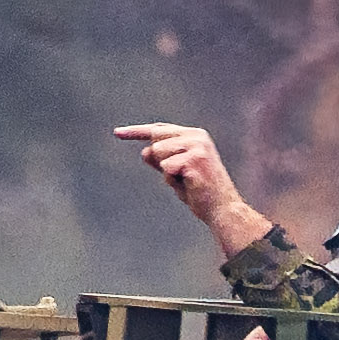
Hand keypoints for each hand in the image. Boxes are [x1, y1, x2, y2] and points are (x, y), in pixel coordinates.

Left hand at [114, 121, 270, 248]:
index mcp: (194, 136)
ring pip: (158, 153)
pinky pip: (166, 168)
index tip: (117, 133)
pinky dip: (172, 180)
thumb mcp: (176, 174)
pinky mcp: (194, 159)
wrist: (222, 210)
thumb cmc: (200, 193)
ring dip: (167, 172)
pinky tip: (190, 185)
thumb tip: (145, 152)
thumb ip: (162, 161)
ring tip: (187, 182)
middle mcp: (196, 136)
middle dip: (158, 159)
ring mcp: (196, 146)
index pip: (159, 129)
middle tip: (179, 175)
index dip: (136, 132)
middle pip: (156, 139)